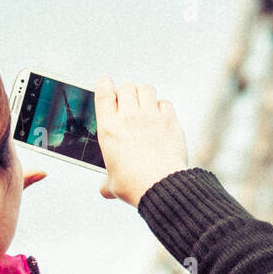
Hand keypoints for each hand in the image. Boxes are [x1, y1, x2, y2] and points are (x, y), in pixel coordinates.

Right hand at [94, 76, 188, 206]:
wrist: (161, 186)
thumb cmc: (133, 186)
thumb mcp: (112, 184)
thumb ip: (106, 182)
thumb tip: (104, 190)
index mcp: (109, 128)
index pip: (103, 93)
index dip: (104, 84)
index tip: (106, 83)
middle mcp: (128, 117)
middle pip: (126, 86)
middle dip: (127, 91)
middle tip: (130, 103)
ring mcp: (150, 117)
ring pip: (147, 88)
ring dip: (145, 95)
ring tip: (146, 106)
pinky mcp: (170, 121)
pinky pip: (165, 102)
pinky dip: (163, 107)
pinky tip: (162, 117)